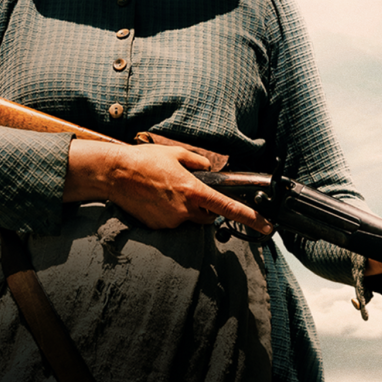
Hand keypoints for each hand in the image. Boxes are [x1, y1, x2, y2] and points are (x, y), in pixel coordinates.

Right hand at [64, 139, 271, 234]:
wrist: (115, 174)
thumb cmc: (144, 161)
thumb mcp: (176, 154)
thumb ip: (198, 162)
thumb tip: (207, 169)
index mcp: (193, 191)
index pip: (228, 207)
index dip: (250, 218)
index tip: (267, 227)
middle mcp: (184, 210)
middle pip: (208, 216)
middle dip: (205, 207)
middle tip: (187, 191)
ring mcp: (170, 221)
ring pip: (189, 220)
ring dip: (185, 210)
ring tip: (164, 192)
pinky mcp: (158, 227)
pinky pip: (171, 223)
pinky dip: (168, 214)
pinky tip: (153, 200)